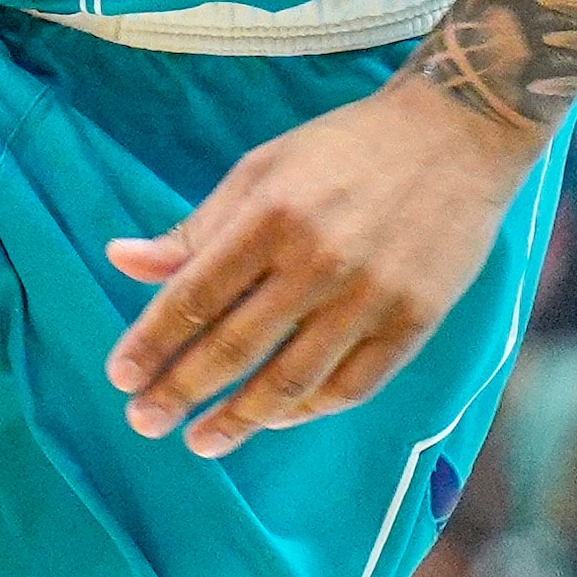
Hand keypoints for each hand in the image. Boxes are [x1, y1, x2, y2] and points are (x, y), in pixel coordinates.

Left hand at [102, 79, 536, 456]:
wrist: (455, 134)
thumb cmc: (344, 149)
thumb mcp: (261, 170)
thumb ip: (196, 227)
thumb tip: (122, 260)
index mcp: (271, 215)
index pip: (195, 295)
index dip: (152, 342)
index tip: (120, 376)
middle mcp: (318, 260)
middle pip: (235, 347)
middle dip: (182, 392)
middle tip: (144, 421)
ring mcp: (370, 296)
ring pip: (291, 380)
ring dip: (239, 419)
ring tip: (201, 441)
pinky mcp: (414, 320)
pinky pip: (351, 386)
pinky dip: (307, 410)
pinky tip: (275, 419)